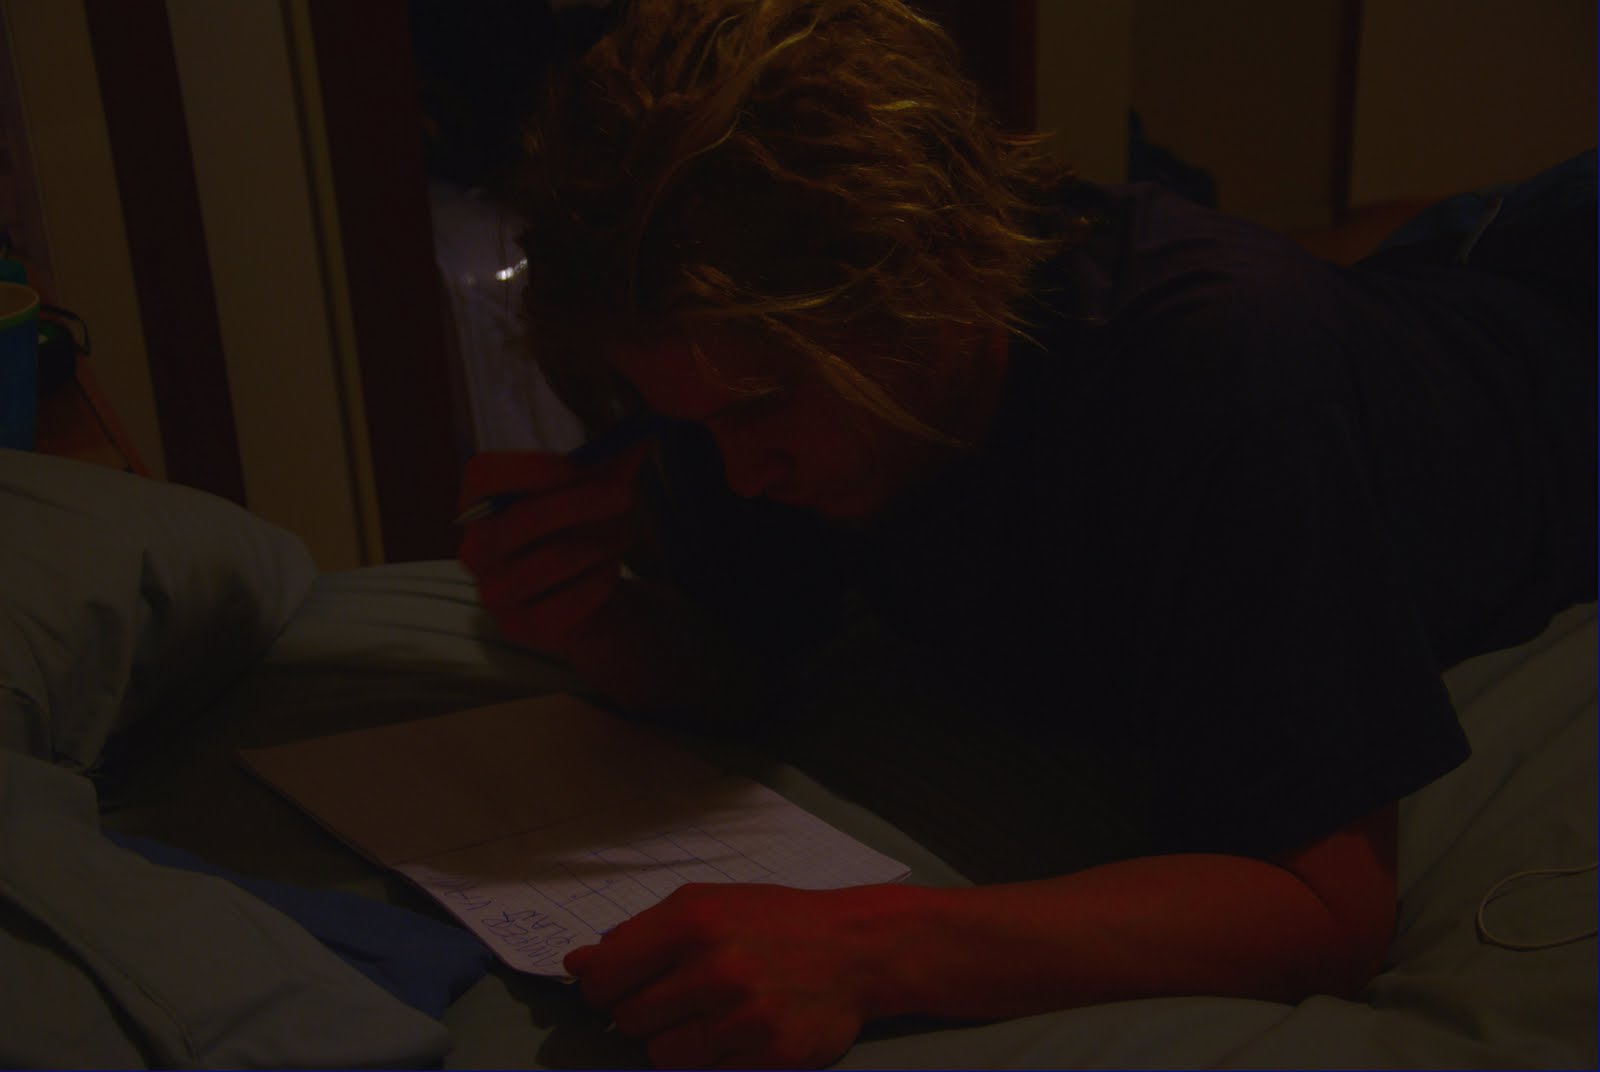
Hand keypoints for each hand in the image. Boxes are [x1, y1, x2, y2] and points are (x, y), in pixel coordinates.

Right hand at [457, 446, 648, 651]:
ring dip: (599, 544)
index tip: (571, 467)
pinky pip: (570, 600)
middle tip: (625, 495)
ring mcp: (495, 593)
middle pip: (521, 518)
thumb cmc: (582, 535)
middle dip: (581, 503)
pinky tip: (609, 573)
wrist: (590, 603)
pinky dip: (601, 582)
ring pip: (553, 559)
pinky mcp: (522, 628)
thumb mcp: (596, 491)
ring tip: (621, 537)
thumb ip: (612, 463)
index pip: (482, 476)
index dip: (526, 468)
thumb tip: (643, 432)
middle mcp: (477, 550)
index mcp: (483, 505)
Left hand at [564, 883, 894, 1068]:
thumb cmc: (772, 921)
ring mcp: (743, 1019)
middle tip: (681, 995)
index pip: (604, 979)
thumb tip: (577, 965)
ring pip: (661, 1056)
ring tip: (711, 1015)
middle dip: (646, 1012)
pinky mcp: (769, 1059)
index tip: (619, 987)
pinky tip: (735, 1035)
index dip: (602, 988)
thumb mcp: (705, 904)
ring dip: (677, 1041)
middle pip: (628, 1021)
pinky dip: (711, 1063)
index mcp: (692, 922)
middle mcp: (715, 969)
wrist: (854, 948)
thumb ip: (638, 934)